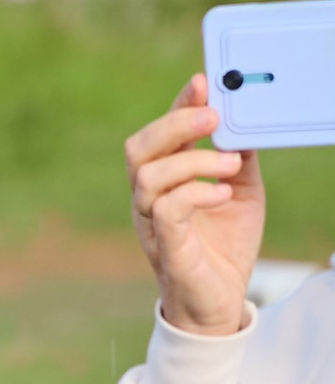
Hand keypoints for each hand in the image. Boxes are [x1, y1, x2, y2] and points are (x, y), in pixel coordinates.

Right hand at [126, 73, 264, 337]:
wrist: (220, 301)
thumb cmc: (224, 246)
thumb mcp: (241, 190)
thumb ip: (238, 157)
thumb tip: (244, 122)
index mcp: (165, 178)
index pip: (161, 132)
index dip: (178, 104)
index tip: (202, 82)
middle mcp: (149, 198)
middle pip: (139, 148)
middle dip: (175, 124)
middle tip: (213, 118)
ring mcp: (151, 222)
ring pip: (148, 176)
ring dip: (193, 161)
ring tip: (231, 165)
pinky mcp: (163, 246)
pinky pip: (166, 209)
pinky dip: (197, 192)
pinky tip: (223, 194)